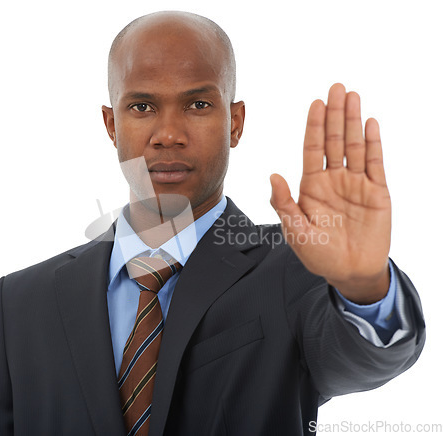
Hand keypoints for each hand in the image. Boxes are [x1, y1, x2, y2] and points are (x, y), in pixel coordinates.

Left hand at [270, 83, 390, 303]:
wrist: (350, 271)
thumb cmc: (319, 253)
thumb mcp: (296, 231)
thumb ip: (284, 203)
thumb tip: (273, 175)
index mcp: (312, 186)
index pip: (312, 149)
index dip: (314, 126)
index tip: (315, 103)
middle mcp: (333, 179)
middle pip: (334, 140)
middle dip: (334, 114)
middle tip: (336, 87)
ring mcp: (356, 183)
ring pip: (354, 145)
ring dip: (353, 121)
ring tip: (353, 96)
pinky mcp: (376, 191)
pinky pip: (375, 163)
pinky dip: (373, 143)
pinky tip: (370, 124)